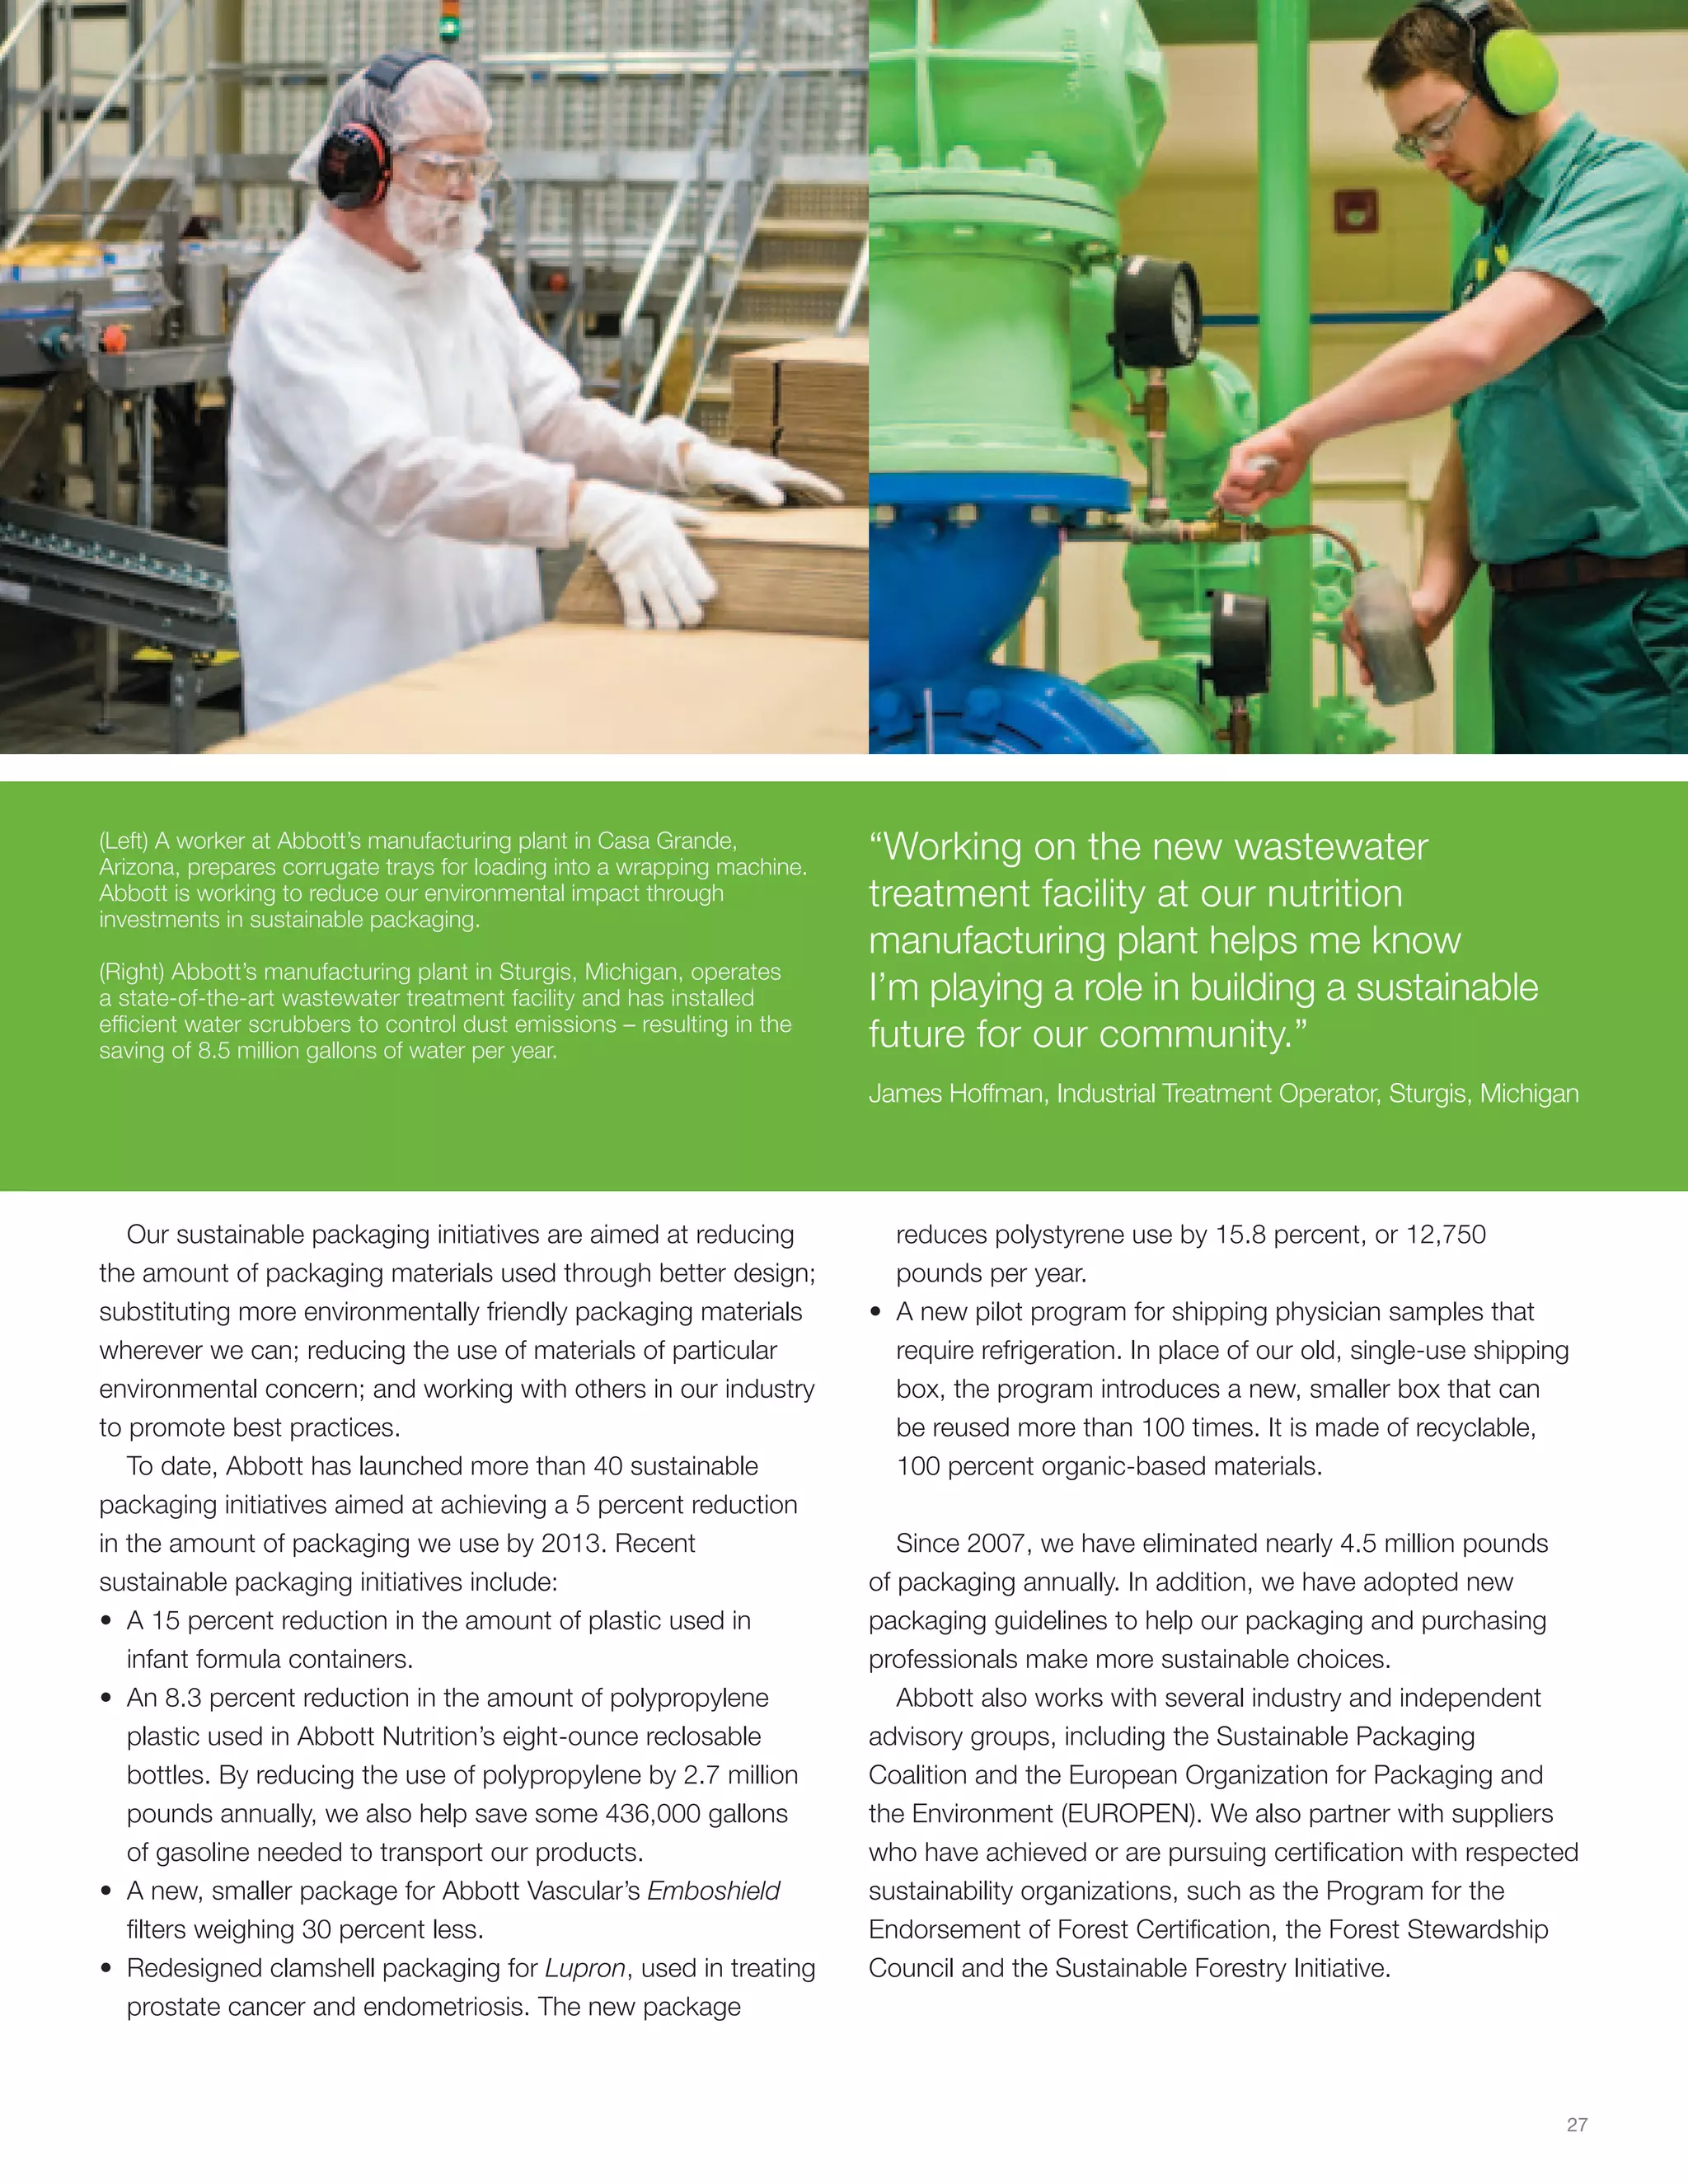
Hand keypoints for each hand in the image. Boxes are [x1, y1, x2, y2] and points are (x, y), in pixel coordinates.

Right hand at [570, 479, 716, 630]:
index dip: (702, 584)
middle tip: (694, 620)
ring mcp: (638, 566)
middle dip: (687, 607)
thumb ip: (688, 516)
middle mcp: (657, 555)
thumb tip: (708, 521)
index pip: (692, 567)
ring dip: (665, 617)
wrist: (600, 507)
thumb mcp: (665, 506)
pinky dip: (636, 615)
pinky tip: (642, 628)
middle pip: (676, 586)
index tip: (707, 595)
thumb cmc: (635, 506)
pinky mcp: (621, 574)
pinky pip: (630, 599)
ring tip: (672, 630)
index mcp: (672, 540)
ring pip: (655, 597)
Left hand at [684, 440, 843, 506]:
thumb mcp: (745, 482)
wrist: (710, 462)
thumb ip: (762, 492)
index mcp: (778, 471)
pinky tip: (791, 504)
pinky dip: (790, 496)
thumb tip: (779, 502)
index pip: (807, 480)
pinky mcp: (761, 480)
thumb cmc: (727, 471)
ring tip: (819, 506)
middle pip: (803, 483)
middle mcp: (776, 471)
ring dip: (806, 496)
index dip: (824, 489)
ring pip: (793, 486)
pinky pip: (781, 489)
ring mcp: (769, 474)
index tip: (839, 498)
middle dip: (819, 493)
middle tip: (836, 503)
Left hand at [1215, 424, 1311, 514]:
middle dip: (1239, 505)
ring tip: (1259, 486)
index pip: (1227, 503)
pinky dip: (1248, 479)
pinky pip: (1235, 474)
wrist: (1299, 444)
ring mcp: (1236, 463)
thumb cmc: (1289, 467)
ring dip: (1243, 495)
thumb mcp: (1274, 492)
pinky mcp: (1240, 452)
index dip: (1236, 509)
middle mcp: (1235, 474)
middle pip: (1223, 499)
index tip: (1252, 505)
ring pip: (1226, 489)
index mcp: (1241, 485)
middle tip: (1256, 496)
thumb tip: (1242, 510)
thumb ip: (1257, 501)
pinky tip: (1262, 474)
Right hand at [1341, 585, 1457, 686]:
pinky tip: (1375, 688)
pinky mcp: (1383, 654)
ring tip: (1367, 679)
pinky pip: (1372, 665)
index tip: (1358, 633)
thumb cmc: (1428, 604)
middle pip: (1352, 636)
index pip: (1352, 614)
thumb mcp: (1427, 606)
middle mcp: (1368, 624)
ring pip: (1360, 653)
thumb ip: (1424, 612)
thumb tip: (1421, 623)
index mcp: (1372, 608)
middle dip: (1354, 649)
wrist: (1434, 616)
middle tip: (1364, 658)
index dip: (1350, 623)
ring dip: (1361, 667)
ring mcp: (1375, 640)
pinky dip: (1372, 676)